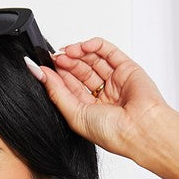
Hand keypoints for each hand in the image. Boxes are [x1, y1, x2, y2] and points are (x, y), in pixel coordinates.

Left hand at [26, 36, 170, 159]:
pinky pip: (108, 51)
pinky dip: (95, 45)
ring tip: (67, 51)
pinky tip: (84, 46)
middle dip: (66, 62)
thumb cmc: (113, 132)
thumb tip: (39, 73)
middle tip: (55, 57)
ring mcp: (114, 81)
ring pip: (92, 59)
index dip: (57, 75)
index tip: (43, 67)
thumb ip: (56, 93)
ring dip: (78, 52)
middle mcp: (102, 95)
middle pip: (80, 71)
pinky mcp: (126, 68)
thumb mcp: (74, 114)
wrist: (140, 129)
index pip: (69, 86)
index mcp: (89, 110)